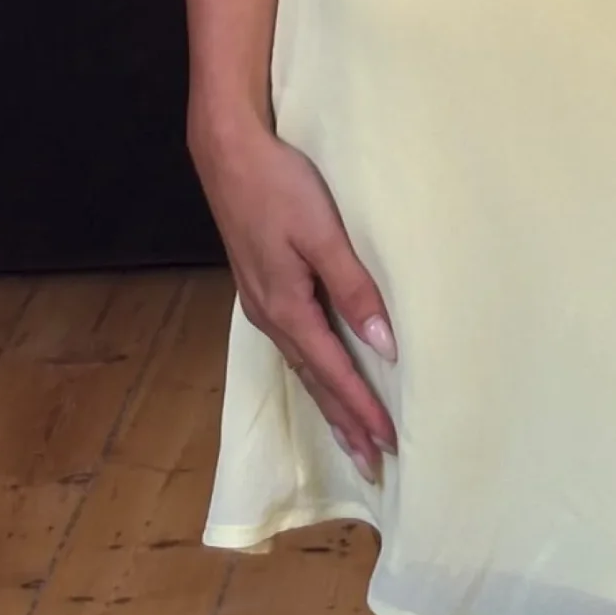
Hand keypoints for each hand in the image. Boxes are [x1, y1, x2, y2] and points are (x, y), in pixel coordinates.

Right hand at [193, 117, 398, 480]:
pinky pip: (292, 344)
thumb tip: (384, 345)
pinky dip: (313, 371)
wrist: (226, 151)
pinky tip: (320, 371)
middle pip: (315, 381)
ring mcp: (261, 301)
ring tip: (351, 435)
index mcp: (287, 309)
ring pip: (302, 365)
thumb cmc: (279, 185)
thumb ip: (354, 288)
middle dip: (344, 422)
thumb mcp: (322, 233)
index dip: (362, 409)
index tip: (389, 442)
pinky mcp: (260, 284)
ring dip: (329, 401)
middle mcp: (270, 316)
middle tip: (373, 463)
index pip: (334, 372)